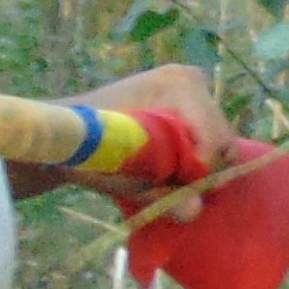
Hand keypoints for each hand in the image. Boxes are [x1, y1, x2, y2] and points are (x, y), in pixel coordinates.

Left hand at [38, 60, 238, 212]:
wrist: (66, 133)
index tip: (179, 192)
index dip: (201, 172)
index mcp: (178, 86)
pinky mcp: (189, 98)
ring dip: (198, 165)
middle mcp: (191, 78)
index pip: (214, 138)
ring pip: (219, 139)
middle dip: (201, 170)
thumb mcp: (126, 178)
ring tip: (167, 176)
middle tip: (172, 188)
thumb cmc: (92, 151)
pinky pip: (209, 135)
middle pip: (221, 138)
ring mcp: (191, 84)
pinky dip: (195, 156)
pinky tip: (169, 164)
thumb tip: (194, 210)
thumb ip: (163, 195)